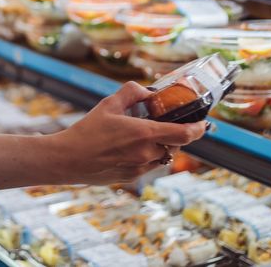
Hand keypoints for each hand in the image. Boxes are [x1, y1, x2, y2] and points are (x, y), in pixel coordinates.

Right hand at [50, 82, 206, 185]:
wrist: (67, 159)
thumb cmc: (87, 130)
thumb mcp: (108, 104)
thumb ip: (132, 93)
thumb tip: (148, 91)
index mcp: (143, 133)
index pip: (184, 134)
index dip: (198, 129)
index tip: (203, 124)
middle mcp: (146, 153)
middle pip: (175, 145)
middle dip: (176, 134)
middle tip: (169, 123)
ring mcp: (140, 168)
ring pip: (163, 157)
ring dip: (162, 146)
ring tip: (145, 135)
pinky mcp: (132, 178)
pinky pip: (149, 166)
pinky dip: (148, 156)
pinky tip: (129, 148)